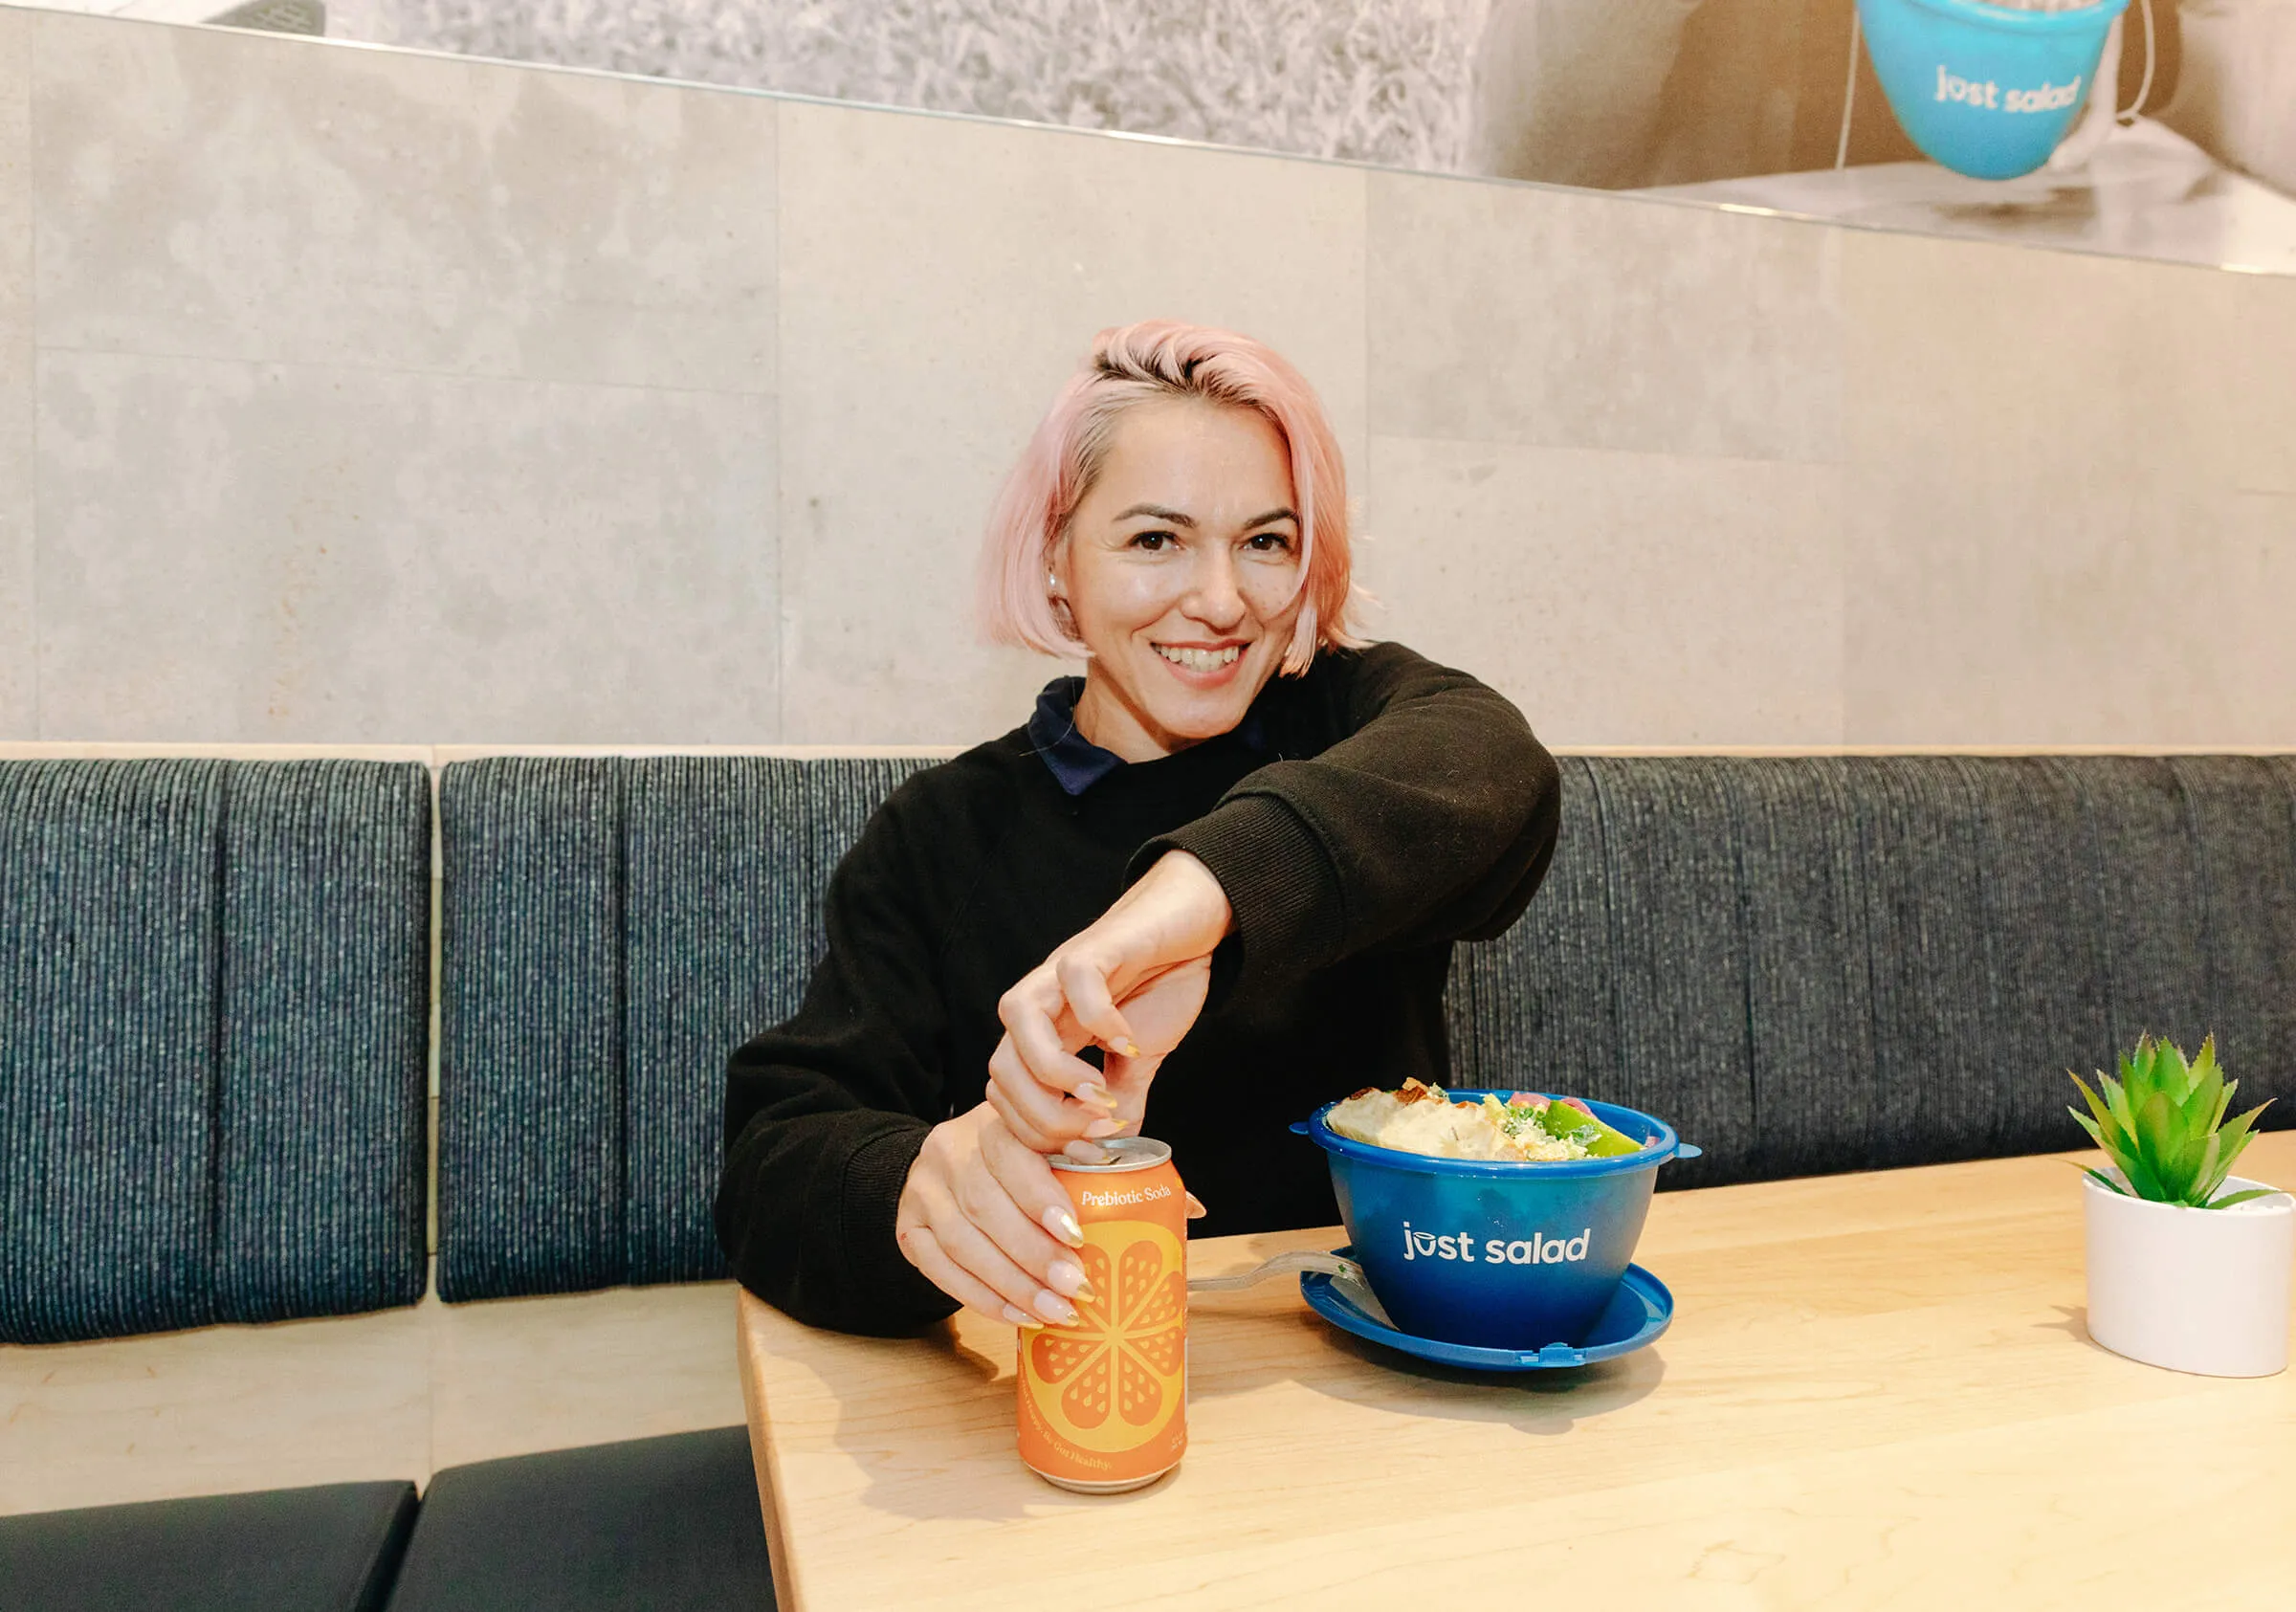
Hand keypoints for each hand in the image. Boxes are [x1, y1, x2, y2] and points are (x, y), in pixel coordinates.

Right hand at [895, 1104, 1097, 1327]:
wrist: (950, 1163)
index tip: (1077, 1237)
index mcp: (988, 1123)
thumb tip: (1108, 1154)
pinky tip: (1018, 1315)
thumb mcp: (1042, 1140)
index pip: (1010, 1158)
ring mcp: (922, 1193)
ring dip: (1013, 1285)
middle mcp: (948, 1153)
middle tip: (1075, 1287)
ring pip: (963, 1245)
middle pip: (986, 1209)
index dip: (1041, 1199)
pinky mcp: (909, 1230)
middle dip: (1034, 1255)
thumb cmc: (1016, 1158)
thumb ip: (1073, 1147)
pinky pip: (941, 1272)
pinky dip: (982, 1299)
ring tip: (1054, 1311)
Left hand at [986, 851, 1231, 1152]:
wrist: (1189, 924)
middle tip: (1099, 1129)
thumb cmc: (1158, 985)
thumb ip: (1121, 1101)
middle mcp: (1040, 1008)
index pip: (1006, 1098)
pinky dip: (1100, 1018)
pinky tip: (1129, 1041)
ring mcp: (1060, 975)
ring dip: (1055, 1072)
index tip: (1095, 1151)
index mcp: (1042, 1040)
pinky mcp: (1094, 947)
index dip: (1043, 1136)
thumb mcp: (1140, 1060)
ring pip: (1018, 1021)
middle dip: (1045, 1117)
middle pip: (1000, 1069)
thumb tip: (1114, 1149)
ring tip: (1100, 1095)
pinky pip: (1076, 980)